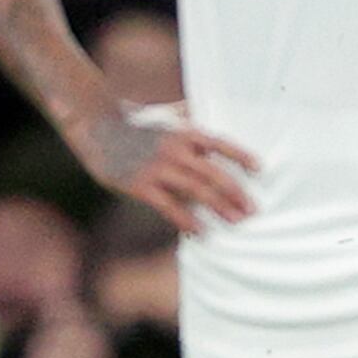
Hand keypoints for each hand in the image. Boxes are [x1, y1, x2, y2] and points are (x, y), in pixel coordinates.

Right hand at [78, 101, 257, 231]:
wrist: (98, 129)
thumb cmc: (137, 130)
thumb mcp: (167, 125)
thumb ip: (190, 135)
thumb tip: (213, 147)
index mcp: (184, 134)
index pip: (220, 143)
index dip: (241, 155)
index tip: (260, 169)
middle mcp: (175, 149)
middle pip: (214, 173)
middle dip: (236, 192)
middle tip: (252, 210)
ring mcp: (158, 167)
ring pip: (196, 190)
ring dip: (219, 207)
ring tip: (236, 221)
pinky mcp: (141, 184)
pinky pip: (169, 205)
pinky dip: (186, 219)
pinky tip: (199, 231)